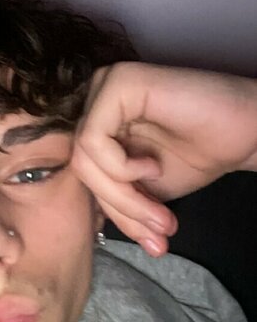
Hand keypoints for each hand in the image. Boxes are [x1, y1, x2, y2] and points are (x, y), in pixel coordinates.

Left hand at [71, 61, 256, 256]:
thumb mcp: (148, 191)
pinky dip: (121, 168)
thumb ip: (117, 202)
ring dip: (124, 197)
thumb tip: (93, 229)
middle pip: (80, 167)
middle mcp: (96, 98)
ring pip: (84, 158)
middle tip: (160, 231)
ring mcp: (105, 84)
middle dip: (121, 210)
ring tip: (162, 211)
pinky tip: (153, 167)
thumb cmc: (201, 153)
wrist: (248, 132)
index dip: (115, 213)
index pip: (84, 174)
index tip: (152, 240)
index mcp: (98, 121)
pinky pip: (94, 140)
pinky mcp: (119, 81)